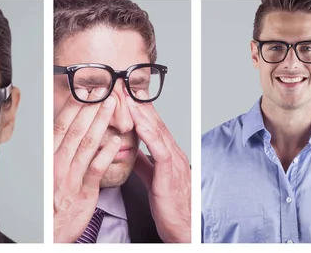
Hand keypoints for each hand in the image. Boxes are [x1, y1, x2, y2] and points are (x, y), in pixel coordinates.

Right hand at [53, 90, 118, 242]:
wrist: (51, 232)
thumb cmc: (53, 202)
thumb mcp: (52, 173)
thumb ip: (61, 150)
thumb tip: (67, 128)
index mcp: (49, 158)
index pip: (62, 126)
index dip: (75, 106)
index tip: (87, 90)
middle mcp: (57, 165)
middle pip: (75, 130)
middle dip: (90, 107)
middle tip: (104, 89)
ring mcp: (70, 179)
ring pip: (86, 145)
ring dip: (100, 123)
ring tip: (112, 106)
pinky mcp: (83, 193)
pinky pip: (95, 170)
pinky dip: (106, 154)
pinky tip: (116, 141)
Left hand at [126, 91, 190, 242]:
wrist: (185, 226)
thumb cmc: (170, 205)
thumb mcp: (152, 179)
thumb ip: (143, 164)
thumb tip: (131, 151)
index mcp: (166, 154)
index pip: (151, 125)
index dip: (138, 108)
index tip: (125, 93)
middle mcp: (172, 153)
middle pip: (154, 122)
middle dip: (139, 103)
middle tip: (125, 84)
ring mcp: (173, 162)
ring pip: (157, 131)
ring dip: (142, 113)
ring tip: (129, 97)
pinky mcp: (169, 174)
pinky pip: (159, 150)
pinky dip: (149, 135)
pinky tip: (139, 124)